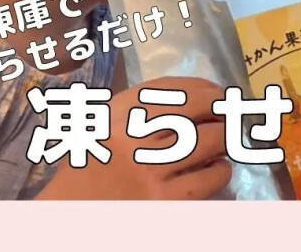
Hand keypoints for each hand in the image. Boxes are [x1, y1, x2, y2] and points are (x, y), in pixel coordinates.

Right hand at [37, 77, 231, 198]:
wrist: (71, 212)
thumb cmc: (94, 164)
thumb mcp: (107, 123)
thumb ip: (143, 105)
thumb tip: (203, 95)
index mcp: (118, 112)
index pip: (175, 88)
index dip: (206, 88)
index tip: (218, 94)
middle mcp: (133, 135)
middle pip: (199, 107)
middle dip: (222, 110)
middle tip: (230, 117)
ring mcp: (149, 169)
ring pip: (210, 140)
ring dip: (225, 139)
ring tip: (224, 144)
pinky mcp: (163, 200)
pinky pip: (210, 178)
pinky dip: (220, 171)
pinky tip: (215, 170)